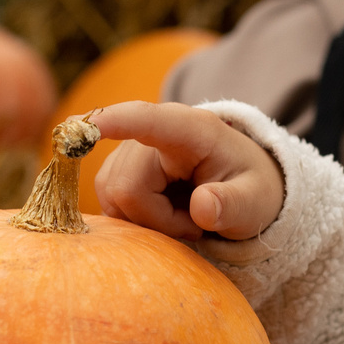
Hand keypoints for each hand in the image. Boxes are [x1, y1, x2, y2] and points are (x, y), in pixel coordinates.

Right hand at [87, 101, 284, 241]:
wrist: (240, 187)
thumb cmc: (249, 189)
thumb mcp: (254, 202)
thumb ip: (233, 205)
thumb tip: (202, 207)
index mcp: (192, 130)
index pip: (147, 120)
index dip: (114, 122)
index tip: (88, 126)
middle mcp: (153, 132)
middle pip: (125, 187)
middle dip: (157, 220)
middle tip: (195, 223)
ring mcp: (130, 150)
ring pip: (112, 198)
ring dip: (148, 221)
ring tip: (183, 217)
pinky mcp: (117, 170)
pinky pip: (109, 204)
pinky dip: (137, 220)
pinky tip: (165, 216)